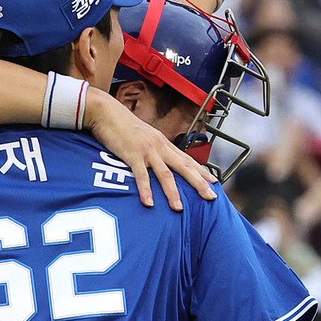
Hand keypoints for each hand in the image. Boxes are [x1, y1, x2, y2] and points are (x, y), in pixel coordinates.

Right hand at [84, 89, 215, 209]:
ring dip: (172, 193)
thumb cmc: (123, 126)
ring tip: (179, 209)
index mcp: (163, 144)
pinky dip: (146, 190)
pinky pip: (141, 176)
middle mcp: (160, 147)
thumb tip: (158, 163)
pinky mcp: (132, 155)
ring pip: (165, 174)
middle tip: (211, 197)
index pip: (187, 159)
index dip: (202, 171)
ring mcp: (147, 151)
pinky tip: (149, 203)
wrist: (107, 112)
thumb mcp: (144, 137)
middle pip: (184, 167)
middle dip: (199, 183)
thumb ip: (153, 150)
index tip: (214, 183)